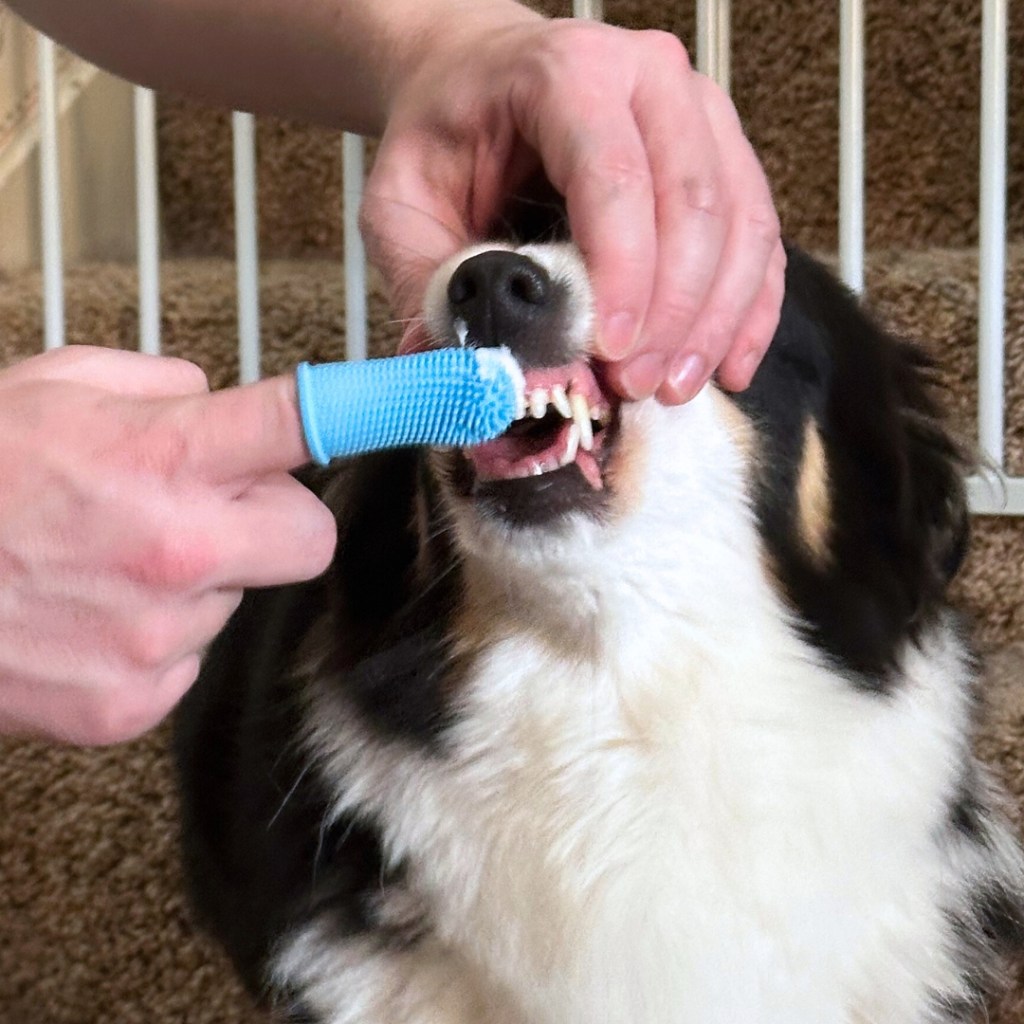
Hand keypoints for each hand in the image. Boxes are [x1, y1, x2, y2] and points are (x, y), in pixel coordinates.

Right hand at [0, 347, 334, 744]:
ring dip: (199, 580)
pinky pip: (185, 658)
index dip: (368, 409)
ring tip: (110, 564)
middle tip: (211, 509)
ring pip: (238, 599)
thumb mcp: (53, 387)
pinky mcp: (131, 703)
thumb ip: (159, 390)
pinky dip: (153, 640)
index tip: (424, 402)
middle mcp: (176, 551)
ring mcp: (156, 637)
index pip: (297, 425)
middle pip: (308, 535)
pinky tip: (89, 618)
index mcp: (162, 459)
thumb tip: (220, 403)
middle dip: (274, 521)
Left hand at [362, 8, 784, 403]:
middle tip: (635, 387)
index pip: (617, 176)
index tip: (611, 352)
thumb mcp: (399, 200)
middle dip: (674, 312)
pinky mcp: (723, 157)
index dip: (624, 273)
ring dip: (715, 320)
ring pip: (742, 222)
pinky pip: (759, 236)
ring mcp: (699, 114)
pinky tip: (726, 366)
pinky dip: (749, 308)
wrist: (479, 79)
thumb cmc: (444, 134)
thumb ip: (424, 277)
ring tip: (674, 389)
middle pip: (694, 202)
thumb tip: (460, 372)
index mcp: (567, 73)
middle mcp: (651, 79)